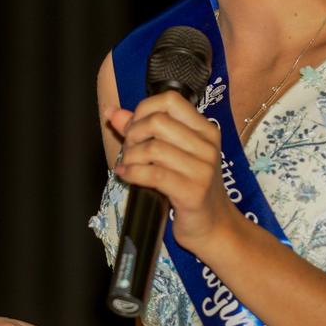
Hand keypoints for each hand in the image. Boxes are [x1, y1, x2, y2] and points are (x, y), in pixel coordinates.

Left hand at [106, 91, 235, 252]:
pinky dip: (133, 173)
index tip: (135, 127)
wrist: (212, 226)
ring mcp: (202, 169)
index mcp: (205, 130)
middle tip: (130, 150)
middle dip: (133, 134)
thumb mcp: (170, 154)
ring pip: (153, 148)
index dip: (144, 110)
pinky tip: (126, 175)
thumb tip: (113, 112)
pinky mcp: (193, 192)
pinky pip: (153, 174)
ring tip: (128, 165)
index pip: (170, 100)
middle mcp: (207, 145)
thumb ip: (142, 130)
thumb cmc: (189, 187)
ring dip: (131, 157)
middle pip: (158, 122)